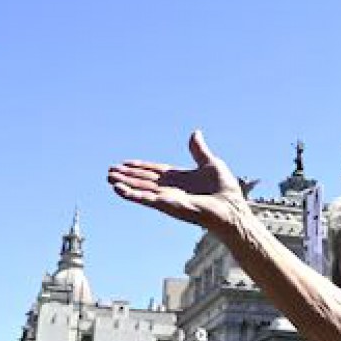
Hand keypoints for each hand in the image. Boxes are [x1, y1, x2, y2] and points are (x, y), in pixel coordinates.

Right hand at [108, 131, 248, 231]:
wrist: (231, 207)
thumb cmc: (225, 190)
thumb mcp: (210, 163)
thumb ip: (198, 150)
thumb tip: (195, 132)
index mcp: (179, 178)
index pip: (154, 171)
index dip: (140, 167)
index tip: (125, 163)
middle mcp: (171, 189)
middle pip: (144, 180)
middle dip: (127, 176)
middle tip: (110, 171)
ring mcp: (168, 198)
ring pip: (141, 190)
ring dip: (125, 185)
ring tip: (110, 179)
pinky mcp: (168, 205)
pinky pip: (146, 199)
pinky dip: (132, 195)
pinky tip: (119, 190)